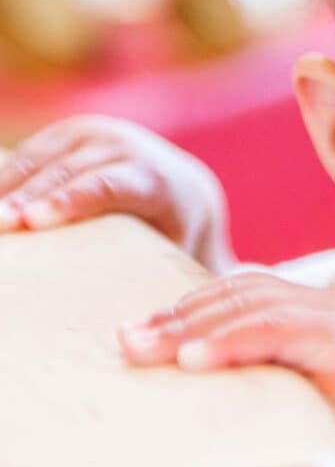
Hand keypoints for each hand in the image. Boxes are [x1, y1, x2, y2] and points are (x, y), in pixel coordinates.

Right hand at [0, 114, 235, 272]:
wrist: (185, 190)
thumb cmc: (179, 239)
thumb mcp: (182, 257)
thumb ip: (173, 283)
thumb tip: (160, 334)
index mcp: (158, 181)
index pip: (110, 186)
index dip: (69, 200)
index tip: (32, 221)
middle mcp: (129, 149)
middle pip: (69, 171)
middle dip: (25, 195)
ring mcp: (98, 135)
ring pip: (43, 156)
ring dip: (5, 185)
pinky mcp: (72, 132)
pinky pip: (31, 151)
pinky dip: (4, 175)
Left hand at [118, 271, 334, 463]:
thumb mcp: (289, 394)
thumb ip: (256, 366)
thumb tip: (183, 360)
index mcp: (320, 312)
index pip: (246, 291)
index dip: (190, 306)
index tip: (140, 332)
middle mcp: (334, 306)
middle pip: (244, 292)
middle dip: (181, 314)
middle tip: (128, 340)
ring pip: (256, 305)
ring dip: (194, 326)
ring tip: (147, 349)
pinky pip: (277, 330)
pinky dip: (229, 341)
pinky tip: (192, 359)